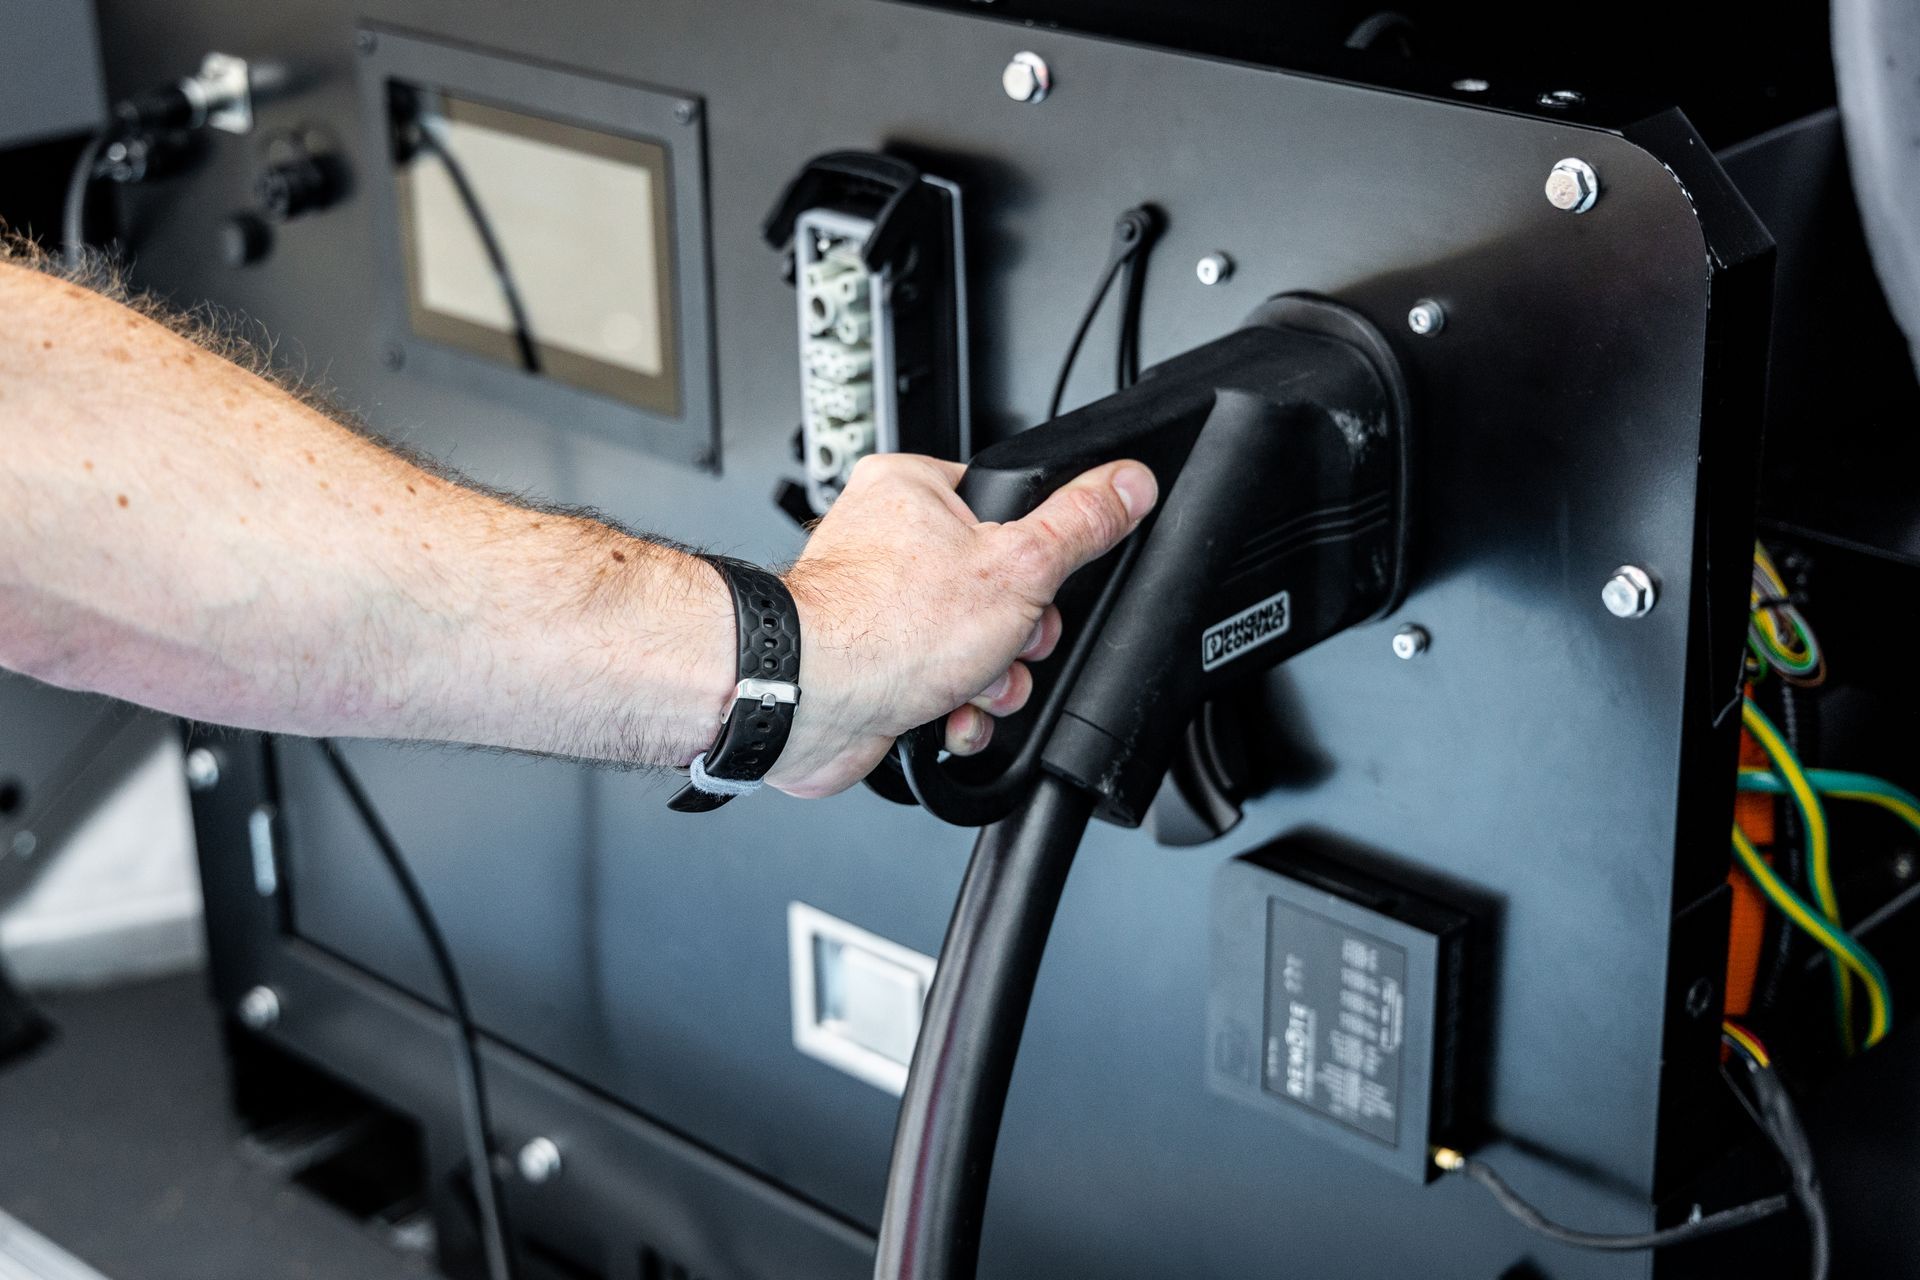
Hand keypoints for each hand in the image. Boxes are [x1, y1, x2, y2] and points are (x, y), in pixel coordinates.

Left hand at [769, 453, 1157, 797]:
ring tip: (975, 685)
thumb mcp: (1018, 566)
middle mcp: (886, 540)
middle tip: (1008, 642)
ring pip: (970, 643)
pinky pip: (936, 683)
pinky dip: (953, 706)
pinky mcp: (869, 664)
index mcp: (915, 489)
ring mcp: (875, 607)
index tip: (1043, 586)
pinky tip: (948, 711)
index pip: (1004, 508)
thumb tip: (1128, 483)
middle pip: (995, 586)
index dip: (1038, 557)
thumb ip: (1080, 525)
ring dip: (990, 679)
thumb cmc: (885, 626)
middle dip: (1016, 635)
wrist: (808, 702)